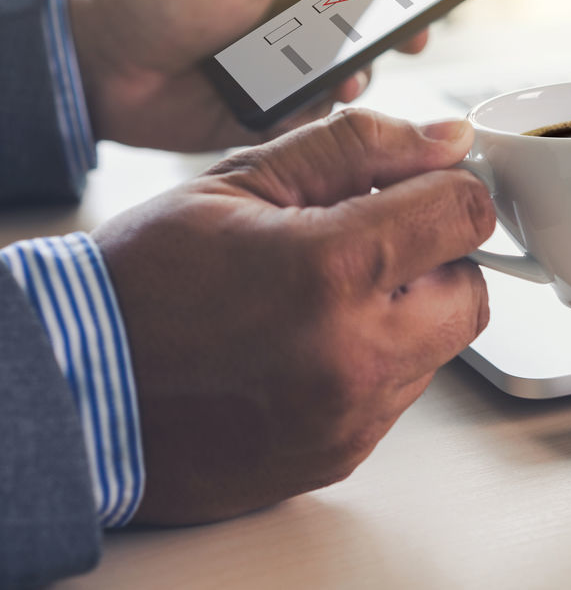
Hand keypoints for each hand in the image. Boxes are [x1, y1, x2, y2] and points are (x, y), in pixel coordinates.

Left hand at [69, 0, 432, 150]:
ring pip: (355, 73)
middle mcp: (297, 20)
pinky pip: (323, 115)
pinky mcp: (276, 113)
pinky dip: (328, 109)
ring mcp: (288, 69)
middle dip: (398, 33)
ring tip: (346, 76)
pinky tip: (321, 102)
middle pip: (372, 27)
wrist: (103, 67)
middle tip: (412, 39)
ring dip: (360, 73)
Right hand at [92, 109, 494, 523]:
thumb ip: (358, 149)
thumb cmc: (143, 282)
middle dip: (436, 257)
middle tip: (373, 244)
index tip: (422, 190)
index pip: (463, 214)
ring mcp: (350, 414)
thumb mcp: (243, 179)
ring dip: (408, 312)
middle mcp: (354, 353)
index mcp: (330, 270)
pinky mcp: (341, 453)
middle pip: (471, 289)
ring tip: (328, 297)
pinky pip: (400, 394)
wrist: (75, 388)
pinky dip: (377, 361)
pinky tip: (313, 343)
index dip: (447, 189)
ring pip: (441, 347)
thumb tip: (447, 139)